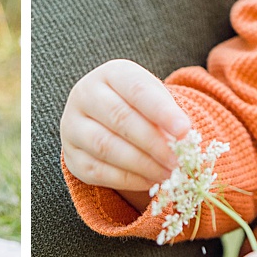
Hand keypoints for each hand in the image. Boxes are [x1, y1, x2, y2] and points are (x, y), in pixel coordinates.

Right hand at [60, 60, 190, 206]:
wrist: (104, 120)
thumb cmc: (139, 107)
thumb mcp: (155, 100)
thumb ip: (168, 116)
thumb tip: (183, 142)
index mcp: (111, 74)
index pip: (138, 90)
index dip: (162, 111)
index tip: (184, 131)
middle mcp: (84, 95)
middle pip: (120, 119)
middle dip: (154, 143)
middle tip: (179, 160)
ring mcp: (72, 126)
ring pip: (106, 147)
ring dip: (142, 164)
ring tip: (168, 174)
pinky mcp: (72, 156)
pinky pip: (98, 171)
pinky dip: (128, 179)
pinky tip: (150, 182)